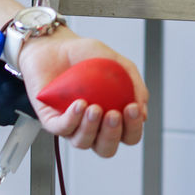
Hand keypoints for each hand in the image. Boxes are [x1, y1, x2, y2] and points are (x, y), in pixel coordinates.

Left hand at [17, 28, 147, 157]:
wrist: (53, 46)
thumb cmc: (84, 56)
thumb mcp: (115, 61)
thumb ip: (133, 82)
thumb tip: (143, 111)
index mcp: (111, 118)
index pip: (128, 135)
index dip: (133, 128)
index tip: (133, 108)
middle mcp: (92, 127)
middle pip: (106, 148)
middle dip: (112, 135)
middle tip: (113, 114)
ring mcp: (71, 126)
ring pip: (83, 142)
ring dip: (91, 128)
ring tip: (94, 107)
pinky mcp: (50, 120)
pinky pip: (62, 128)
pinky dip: (72, 119)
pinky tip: (79, 104)